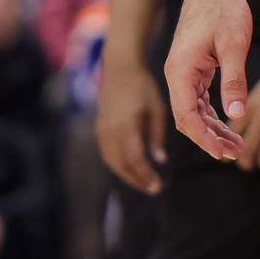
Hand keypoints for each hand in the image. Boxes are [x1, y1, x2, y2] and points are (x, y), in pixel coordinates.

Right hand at [97, 51, 168, 193]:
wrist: (120, 69)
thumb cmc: (143, 88)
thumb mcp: (157, 109)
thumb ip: (157, 136)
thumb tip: (160, 160)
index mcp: (126, 125)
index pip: (135, 159)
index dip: (146, 175)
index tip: (158, 186)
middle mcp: (110, 131)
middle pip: (122, 165)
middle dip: (137, 179)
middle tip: (153, 189)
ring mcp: (102, 131)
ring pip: (113, 162)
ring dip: (128, 175)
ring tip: (144, 182)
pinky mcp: (99, 130)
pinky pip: (108, 154)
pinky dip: (120, 165)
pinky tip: (132, 168)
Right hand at [164, 0, 253, 160]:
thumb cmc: (225, 9)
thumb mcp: (234, 44)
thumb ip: (234, 80)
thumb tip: (237, 115)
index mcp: (180, 70)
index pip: (186, 116)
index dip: (204, 138)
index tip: (223, 153)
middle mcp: (177, 73)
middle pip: (188, 117)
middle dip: (210, 138)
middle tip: (236, 153)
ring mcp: (184, 71)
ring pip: (194, 109)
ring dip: (213, 128)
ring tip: (236, 144)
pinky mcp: (193, 66)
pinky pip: (199, 98)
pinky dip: (212, 112)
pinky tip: (228, 123)